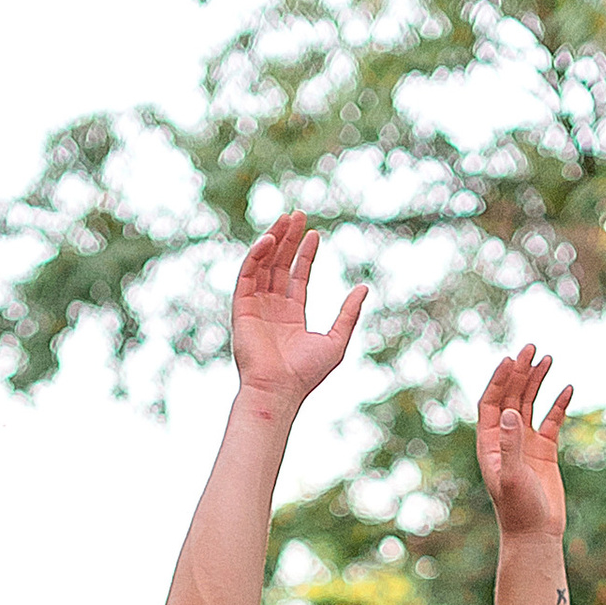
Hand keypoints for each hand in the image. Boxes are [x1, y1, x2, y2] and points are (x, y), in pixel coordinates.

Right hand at [230, 213, 365, 413]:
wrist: (279, 390)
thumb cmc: (306, 374)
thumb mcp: (337, 340)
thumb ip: (348, 314)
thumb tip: (364, 288)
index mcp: (291, 317)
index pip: (297, 278)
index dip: (305, 255)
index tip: (315, 234)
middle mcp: (271, 309)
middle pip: (279, 265)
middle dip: (289, 239)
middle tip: (299, 214)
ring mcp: (255, 307)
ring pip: (263, 265)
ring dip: (273, 239)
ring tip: (286, 218)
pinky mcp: (241, 308)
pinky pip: (247, 274)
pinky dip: (256, 255)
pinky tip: (270, 239)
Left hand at [475, 343, 572, 544]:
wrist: (535, 535)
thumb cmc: (518, 510)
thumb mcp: (512, 477)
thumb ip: (511, 445)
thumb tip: (511, 412)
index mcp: (490, 443)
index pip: (491, 403)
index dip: (499, 380)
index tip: (511, 359)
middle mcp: (506, 439)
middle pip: (511, 397)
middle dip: (520, 372)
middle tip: (532, 348)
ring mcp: (525, 444)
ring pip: (530, 404)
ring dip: (537, 381)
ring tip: (548, 359)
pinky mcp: (545, 451)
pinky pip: (551, 420)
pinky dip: (558, 404)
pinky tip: (567, 388)